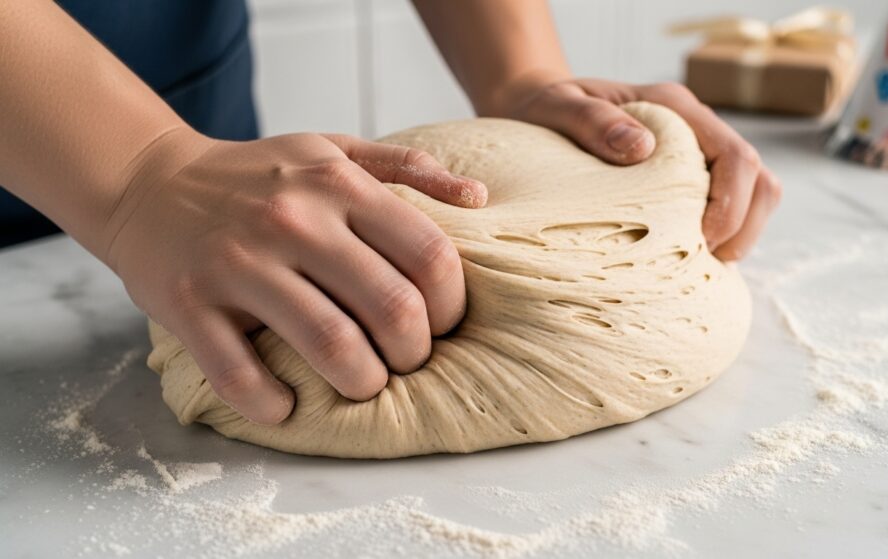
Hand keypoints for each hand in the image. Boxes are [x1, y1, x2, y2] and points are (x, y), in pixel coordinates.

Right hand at [103, 128, 486, 423]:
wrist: (149, 182)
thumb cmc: (258, 176)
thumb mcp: (333, 151)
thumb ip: (408, 168)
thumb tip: (477, 197)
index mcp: (338, 186)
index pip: (430, 255)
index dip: (452, 305)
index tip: (441, 323)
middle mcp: (293, 221)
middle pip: (392, 307)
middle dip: (414, 353)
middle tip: (405, 361)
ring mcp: (238, 264)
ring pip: (330, 345)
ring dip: (361, 382)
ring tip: (362, 383)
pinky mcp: (189, 304)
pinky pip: (240, 375)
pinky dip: (274, 405)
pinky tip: (287, 405)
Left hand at [490, 77, 781, 260]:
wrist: (540, 108)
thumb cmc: (549, 110)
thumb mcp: (558, 108)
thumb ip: (593, 122)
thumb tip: (640, 147)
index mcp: (674, 108)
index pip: (735, 155)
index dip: (731, 205)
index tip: (702, 240)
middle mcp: (696, 128)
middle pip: (758, 178)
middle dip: (744, 227)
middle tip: (706, 262)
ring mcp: (698, 155)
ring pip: (755, 195)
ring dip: (741, 234)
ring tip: (702, 265)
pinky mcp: (691, 179)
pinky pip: (730, 207)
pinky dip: (723, 236)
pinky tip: (690, 261)